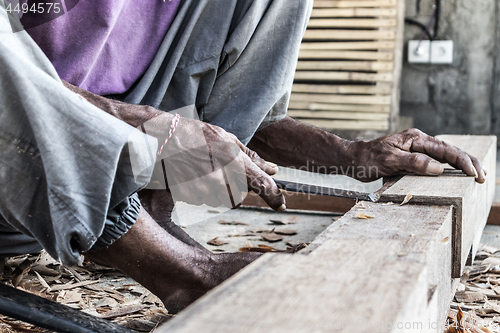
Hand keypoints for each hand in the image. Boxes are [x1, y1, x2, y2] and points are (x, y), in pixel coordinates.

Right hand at [143, 114, 285, 209]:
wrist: (160, 138)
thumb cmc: (194, 134)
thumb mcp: (225, 138)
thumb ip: (251, 157)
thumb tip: (272, 169)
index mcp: (232, 158)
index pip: (260, 183)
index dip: (274, 197)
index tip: (281, 206)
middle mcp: (219, 175)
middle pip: (239, 197)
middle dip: (235, 188)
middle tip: (222, 171)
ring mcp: (203, 188)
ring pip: (221, 200)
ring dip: (218, 191)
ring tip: (205, 170)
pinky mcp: (190, 195)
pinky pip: (204, 201)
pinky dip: (203, 192)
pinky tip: (194, 176)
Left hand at [351, 128, 485, 182]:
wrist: (352, 160)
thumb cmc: (367, 158)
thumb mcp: (389, 160)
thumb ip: (414, 163)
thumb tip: (438, 168)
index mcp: (416, 139)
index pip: (445, 150)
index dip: (462, 162)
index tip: (475, 174)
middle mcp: (418, 142)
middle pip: (450, 151)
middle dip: (468, 163)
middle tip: (484, 177)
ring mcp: (416, 151)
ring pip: (444, 157)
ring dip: (461, 166)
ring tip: (477, 175)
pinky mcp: (411, 160)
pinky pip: (434, 163)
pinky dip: (447, 169)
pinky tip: (454, 175)